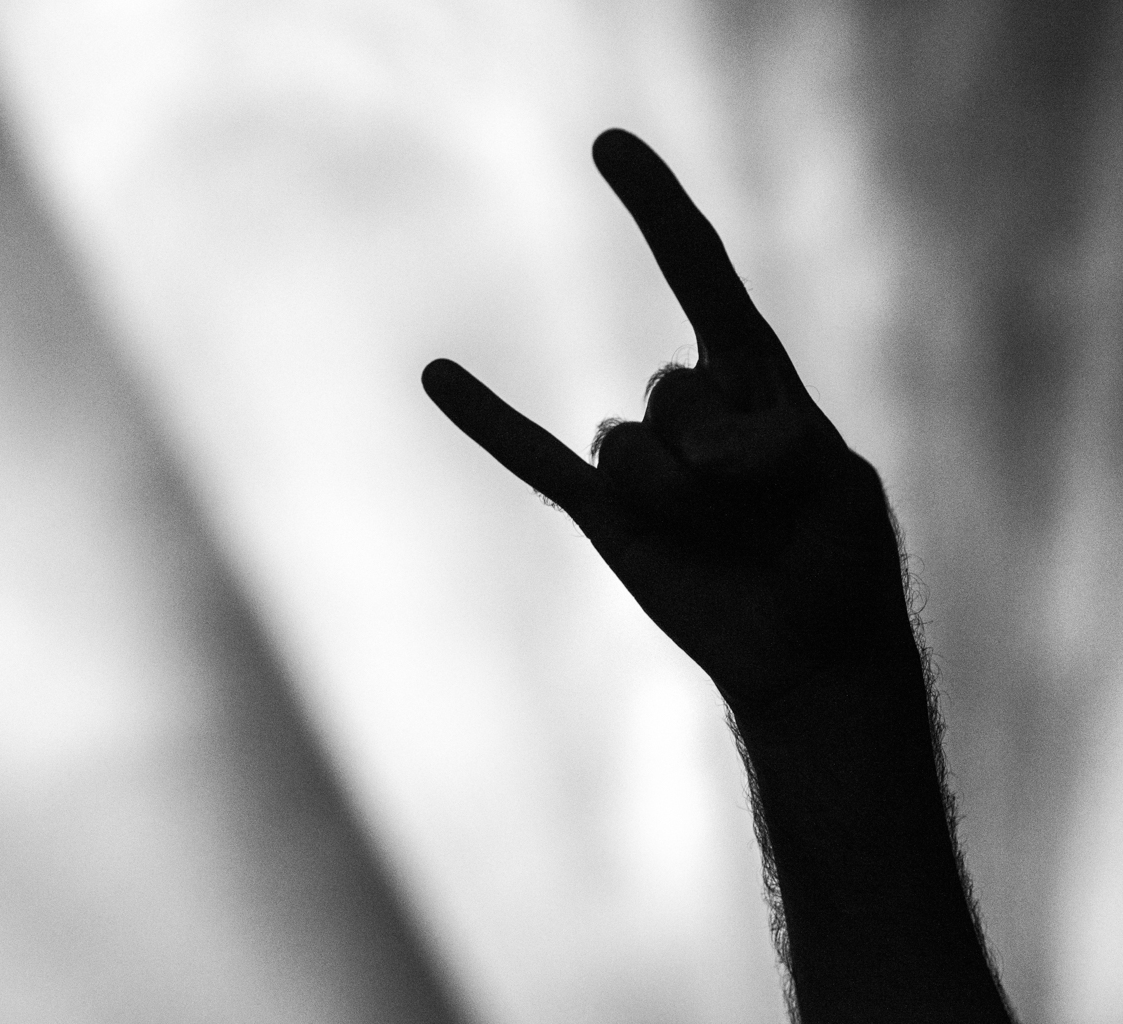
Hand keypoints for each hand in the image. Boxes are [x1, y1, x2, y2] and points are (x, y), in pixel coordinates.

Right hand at [423, 129, 915, 718]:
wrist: (808, 657)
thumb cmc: (837, 564)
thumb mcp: (828, 481)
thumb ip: (762, 447)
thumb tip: (682, 450)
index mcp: (755, 378)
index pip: (700, 274)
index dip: (656, 209)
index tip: (606, 144)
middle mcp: (688, 407)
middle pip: (672, 392)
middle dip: (723, 458)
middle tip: (771, 517)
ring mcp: (641, 461)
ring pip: (626, 447)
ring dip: (678, 504)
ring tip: (725, 545)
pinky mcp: (604, 514)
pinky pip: (534, 460)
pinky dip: (488, 420)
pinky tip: (436, 372)